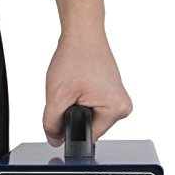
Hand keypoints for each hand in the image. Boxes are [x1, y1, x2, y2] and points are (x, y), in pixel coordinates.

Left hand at [43, 30, 132, 146]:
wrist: (83, 33)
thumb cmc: (75, 56)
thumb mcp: (57, 96)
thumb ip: (52, 124)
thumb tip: (54, 140)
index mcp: (116, 109)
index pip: (88, 136)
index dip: (71, 128)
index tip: (67, 109)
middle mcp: (123, 107)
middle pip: (90, 128)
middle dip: (75, 116)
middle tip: (72, 93)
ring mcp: (119, 101)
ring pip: (90, 119)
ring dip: (78, 108)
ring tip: (76, 87)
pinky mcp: (113, 96)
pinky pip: (93, 109)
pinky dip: (82, 101)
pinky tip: (81, 86)